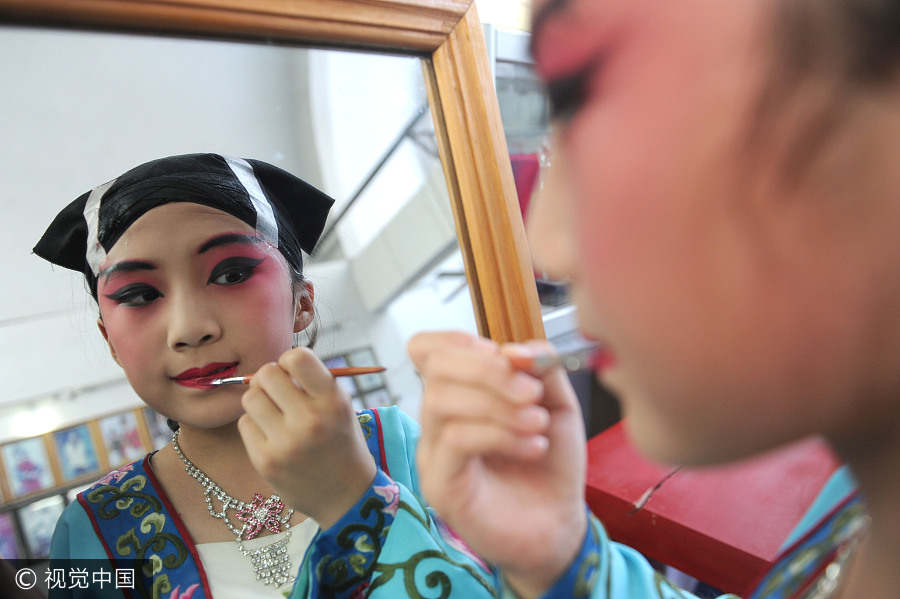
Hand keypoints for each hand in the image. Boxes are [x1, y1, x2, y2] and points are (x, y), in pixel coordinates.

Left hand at [237, 347, 376, 528]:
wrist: (346, 495)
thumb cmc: (341, 442)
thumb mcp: (341, 406)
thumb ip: (313, 383)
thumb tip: (276, 364)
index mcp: (333, 401)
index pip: (296, 357)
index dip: (289, 361)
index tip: (294, 374)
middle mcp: (309, 420)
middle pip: (266, 374)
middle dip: (271, 379)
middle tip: (280, 393)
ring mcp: (285, 442)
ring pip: (250, 398)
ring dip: (260, 401)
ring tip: (276, 415)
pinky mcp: (265, 461)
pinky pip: (244, 424)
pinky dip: (256, 426)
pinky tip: (273, 437)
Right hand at [408, 331, 587, 597]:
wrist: (559, 527)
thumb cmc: (550, 466)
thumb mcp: (556, 405)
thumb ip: (540, 369)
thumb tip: (513, 348)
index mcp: (460, 392)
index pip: (427, 349)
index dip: (459, 340)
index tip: (504, 356)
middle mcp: (436, 419)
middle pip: (435, 370)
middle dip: (487, 370)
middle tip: (531, 392)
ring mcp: (432, 453)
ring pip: (442, 401)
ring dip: (498, 404)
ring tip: (536, 423)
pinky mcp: (440, 484)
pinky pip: (454, 441)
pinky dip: (499, 435)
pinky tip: (533, 447)